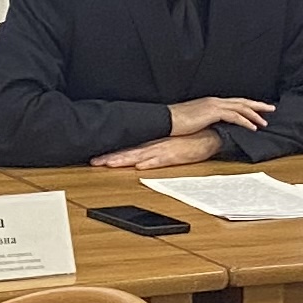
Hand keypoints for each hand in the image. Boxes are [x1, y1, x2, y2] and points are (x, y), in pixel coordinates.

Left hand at [93, 130, 223, 168]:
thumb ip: (152, 154)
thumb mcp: (166, 148)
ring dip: (125, 160)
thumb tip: (136, 162)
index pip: (127, 150)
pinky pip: (161, 160)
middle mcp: (154, 146)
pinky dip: (150, 163)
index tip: (96, 159)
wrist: (208, 136)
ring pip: (140, 156)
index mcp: (151, 144)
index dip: (111, 155)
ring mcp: (164, 150)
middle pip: (129, 153)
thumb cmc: (187, 143)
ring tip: (109, 163)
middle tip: (95, 162)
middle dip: (111, 158)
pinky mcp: (175, 155)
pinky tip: (140, 165)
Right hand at [164, 96, 275, 139]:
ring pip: (241, 108)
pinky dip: (245, 121)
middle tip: (271, 108)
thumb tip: (214, 127)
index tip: (259, 108)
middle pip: (242, 101)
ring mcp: (214, 105)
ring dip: (255, 115)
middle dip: (258, 105)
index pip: (235, 102)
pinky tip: (253, 127)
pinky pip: (234, 116)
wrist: (167, 119)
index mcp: (212, 102)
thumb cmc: (178, 122)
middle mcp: (215, 101)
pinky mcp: (213, 112)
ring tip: (265, 122)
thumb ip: (207, 121)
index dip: (248, 105)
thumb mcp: (196, 120)